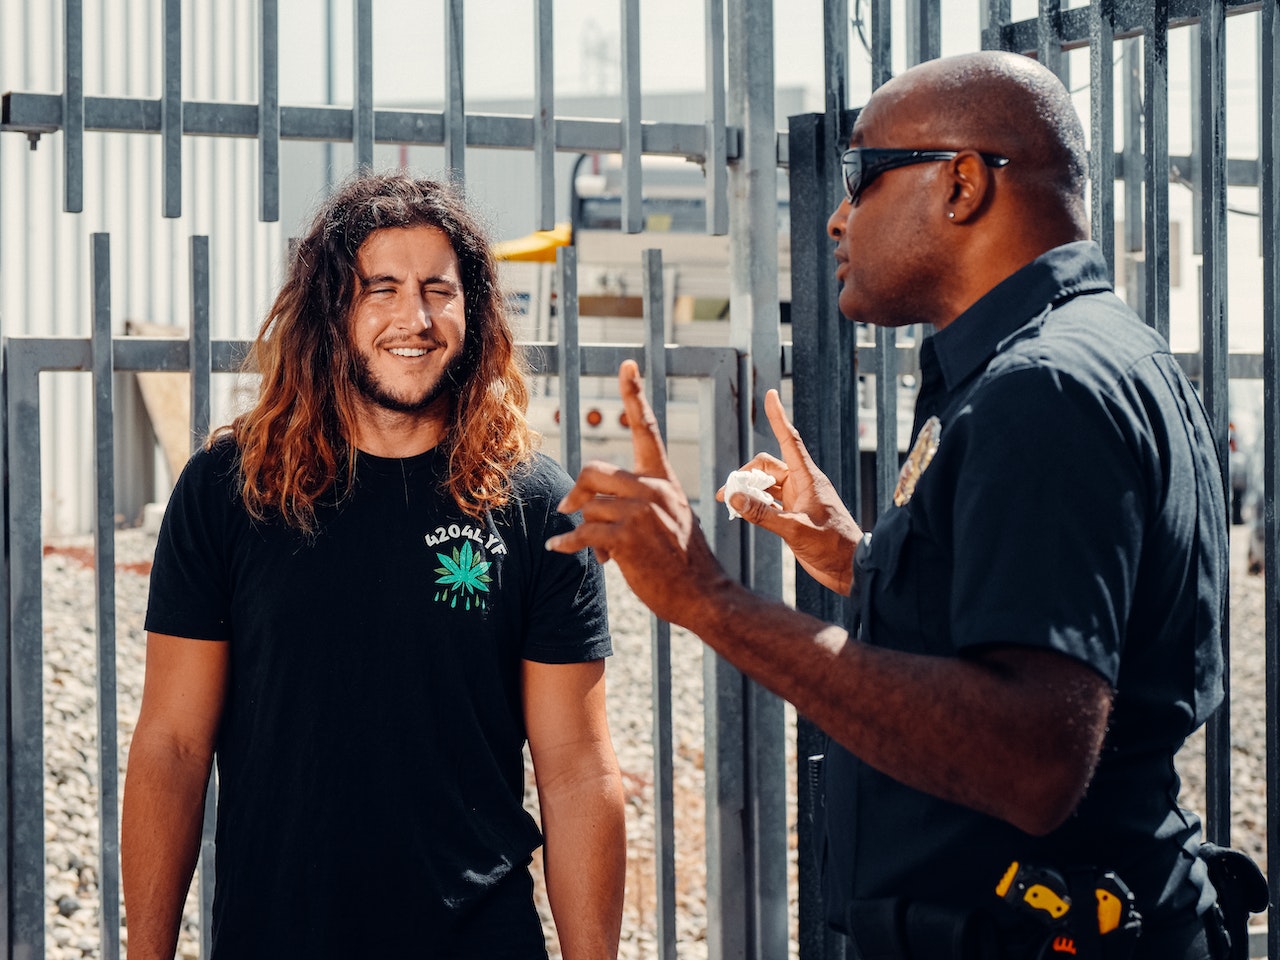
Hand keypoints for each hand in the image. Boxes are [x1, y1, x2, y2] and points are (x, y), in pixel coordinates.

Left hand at [546, 360, 731, 628]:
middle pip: (595, 470)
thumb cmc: (682, 561)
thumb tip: (590, 508)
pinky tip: (559, 548)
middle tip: (568, 507)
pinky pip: (582, 531)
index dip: (634, 394)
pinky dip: (566, 542)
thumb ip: (636, 504)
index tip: (627, 364)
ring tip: (596, 549)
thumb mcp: (668, 520)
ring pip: (588, 506)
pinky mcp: (627, 537)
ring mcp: (641, 512)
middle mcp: (653, 489)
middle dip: (577, 491)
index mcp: (664, 480)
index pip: (647, 429)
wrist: (702, 594)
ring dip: (583, 529)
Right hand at [716, 389, 861, 594]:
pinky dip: (754, 504)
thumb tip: (734, 498)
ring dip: (747, 491)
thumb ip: (762, 514)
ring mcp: (798, 499)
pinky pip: (769, 501)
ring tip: (730, 505)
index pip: (790, 440)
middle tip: (727, 495)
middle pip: (767, 466)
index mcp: (809, 479)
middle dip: (745, 474)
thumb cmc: (832, 547)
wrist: (851, 570)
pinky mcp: (794, 514)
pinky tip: (743, 514)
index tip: (771, 395)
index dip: (779, 417)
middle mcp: (802, 484)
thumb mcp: (794, 531)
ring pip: (765, 484)